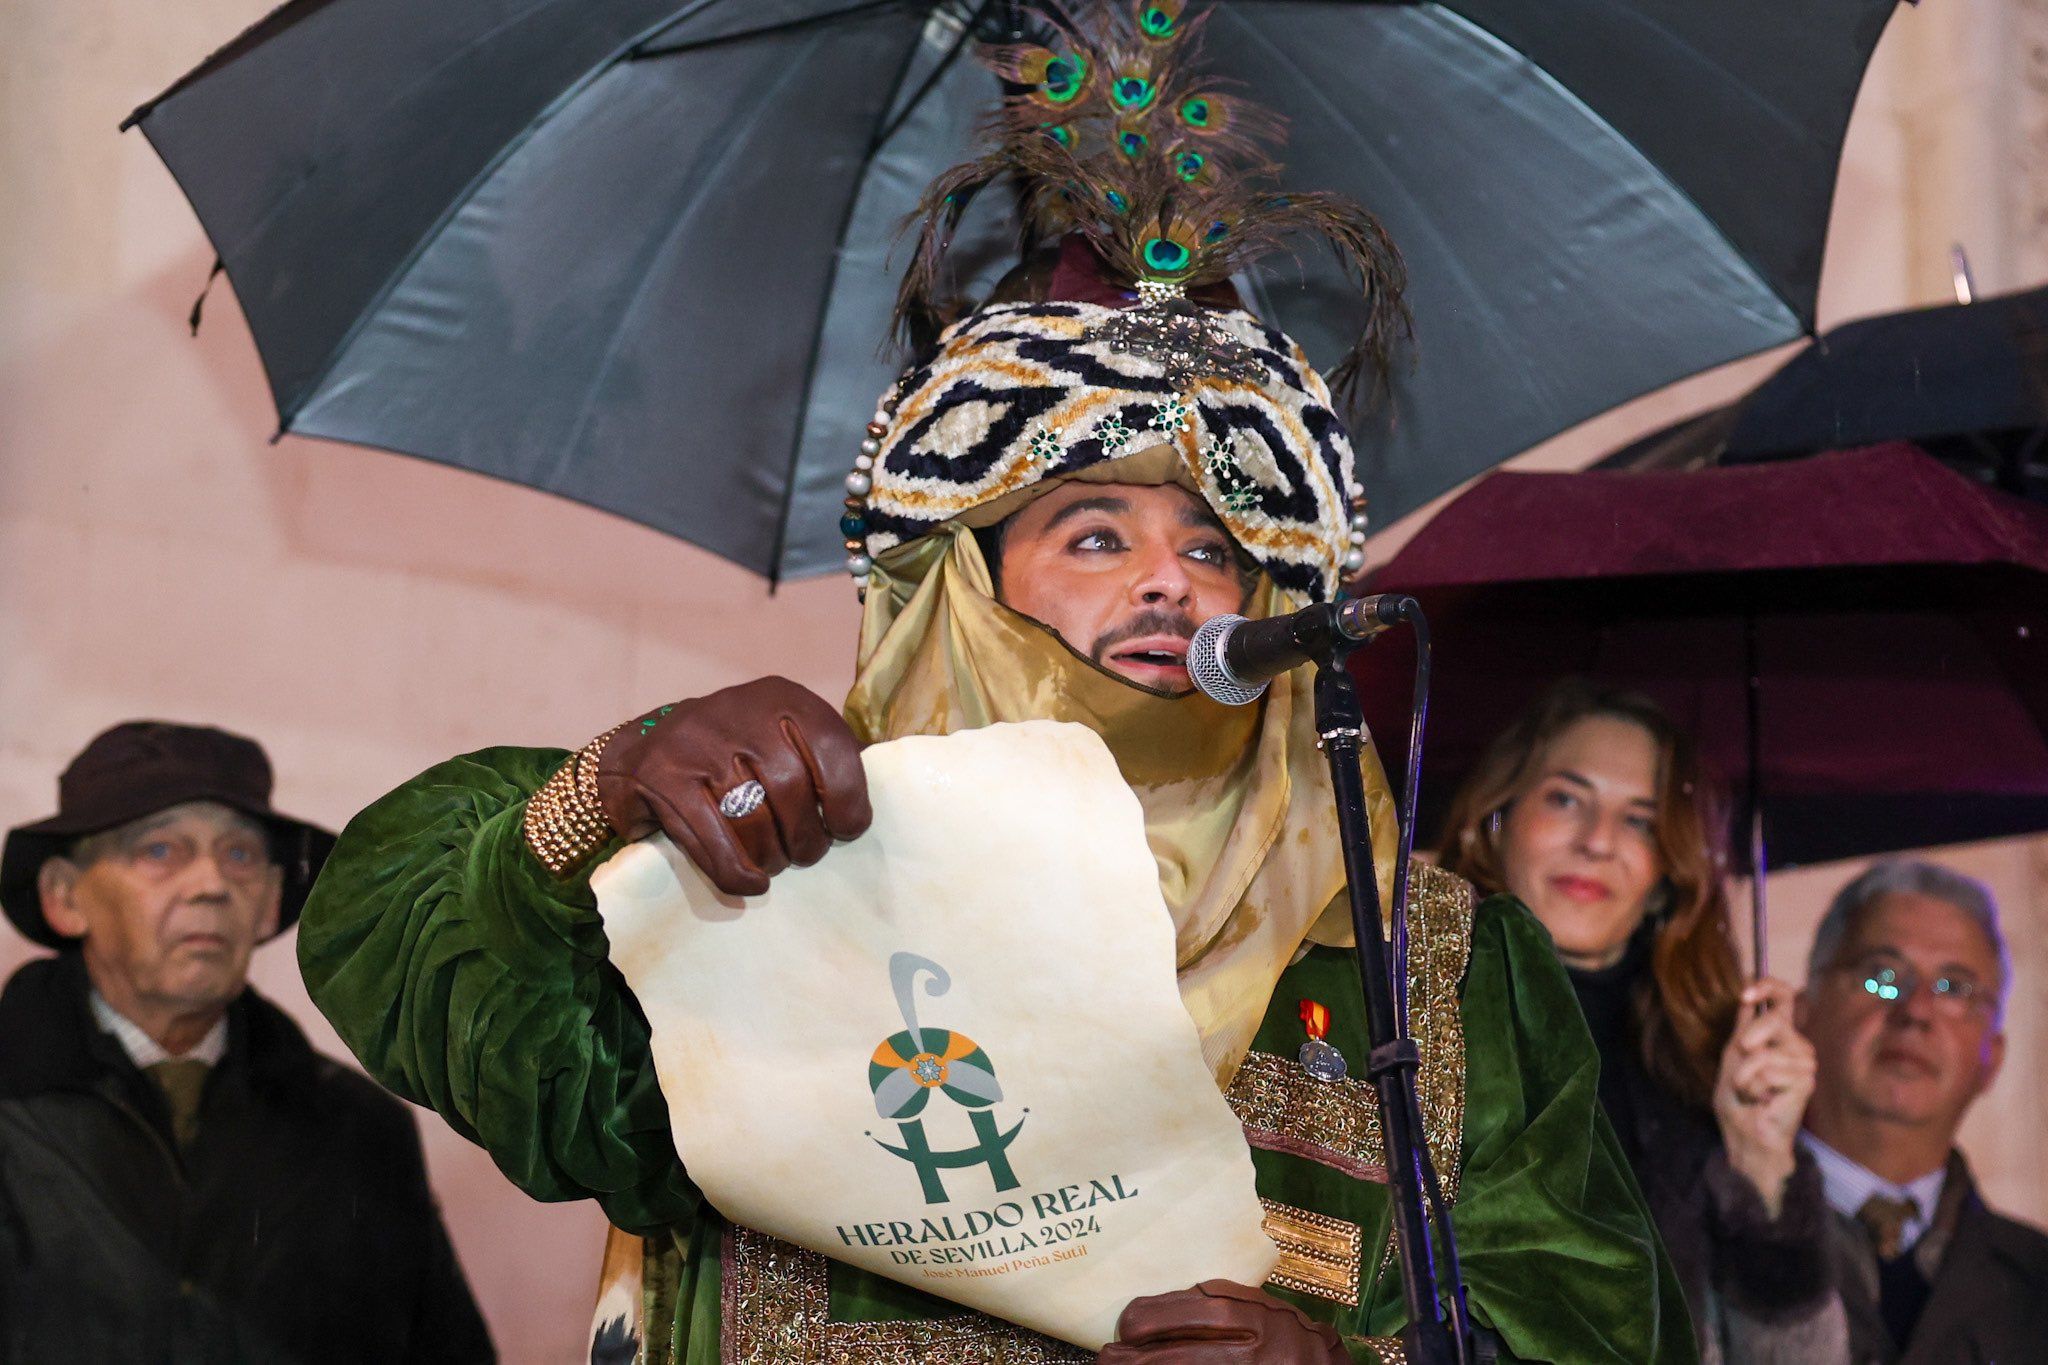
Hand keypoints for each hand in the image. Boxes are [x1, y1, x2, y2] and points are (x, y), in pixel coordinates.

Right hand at [595, 677, 871, 896]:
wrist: (645, 749)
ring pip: (750, 816)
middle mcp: (738, 711)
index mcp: (781, 698)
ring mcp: (696, 743)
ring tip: (776, 863)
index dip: (848, 798)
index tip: (846, 829)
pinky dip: (736, 869)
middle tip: (806, 854)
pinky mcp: (662, 778)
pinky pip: (711, 837)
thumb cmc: (734, 752)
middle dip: (806, 836)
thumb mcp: (783, 735)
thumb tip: (879, 798)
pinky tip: (751, 882)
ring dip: (771, 855)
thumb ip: (826, 758)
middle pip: (790, 788)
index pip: (832, 747)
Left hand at [1098, 1281, 1347, 1363]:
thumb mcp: (1260, 1309)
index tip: (1127, 1323)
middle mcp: (1262, 1349)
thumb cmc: (1284, 1334)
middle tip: (1109, 1356)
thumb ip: (1221, 1306)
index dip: (1161, 1318)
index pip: (1206, 1312)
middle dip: (1144, 1358)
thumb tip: (1157, 1311)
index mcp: (1261, 1315)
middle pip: (1192, 1354)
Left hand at [1711, 977, 1816, 1217]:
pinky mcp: (1805, 1081)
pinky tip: (1761, 1099)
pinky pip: (1770, 1070)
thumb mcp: (1732, 1057)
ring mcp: (1804, 1063)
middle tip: (1741, 1058)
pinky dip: (1754, 1085)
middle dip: (1750, 1037)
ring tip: (1750, 1090)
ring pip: (1766, 1051)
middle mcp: (1796, 1045)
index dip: (1769, 987)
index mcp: (1778, 1036)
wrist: (1746, 1133)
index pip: (1784, 999)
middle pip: (1777, 1018)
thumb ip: (1743, 1028)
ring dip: (1745, 1073)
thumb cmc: (1738, 1100)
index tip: (1747, 993)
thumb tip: (1747, 999)